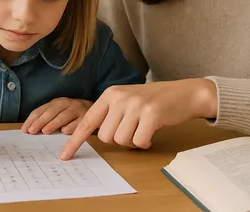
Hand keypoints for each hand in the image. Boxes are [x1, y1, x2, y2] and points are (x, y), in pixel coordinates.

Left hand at [21, 98, 92, 135]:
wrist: (98, 109)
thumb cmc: (73, 115)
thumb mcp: (60, 114)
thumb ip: (47, 120)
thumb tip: (30, 130)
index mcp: (57, 103)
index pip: (41, 110)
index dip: (32, 119)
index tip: (25, 130)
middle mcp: (67, 104)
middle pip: (51, 112)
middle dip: (40, 121)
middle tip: (32, 131)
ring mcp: (78, 109)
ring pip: (64, 115)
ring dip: (54, 123)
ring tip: (45, 131)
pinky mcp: (88, 116)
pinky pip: (79, 121)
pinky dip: (72, 126)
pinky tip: (65, 132)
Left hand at [59, 79, 216, 159]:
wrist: (184, 93)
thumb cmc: (154, 101)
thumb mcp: (127, 101)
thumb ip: (110, 114)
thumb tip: (94, 136)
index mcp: (110, 94)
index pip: (88, 121)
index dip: (75, 140)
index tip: (65, 156)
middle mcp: (120, 97)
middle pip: (106, 137)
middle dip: (120, 140)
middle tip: (133, 130)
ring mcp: (135, 105)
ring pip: (122, 141)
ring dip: (133, 141)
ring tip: (143, 129)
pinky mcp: (151, 114)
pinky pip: (139, 142)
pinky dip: (146, 142)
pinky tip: (153, 132)